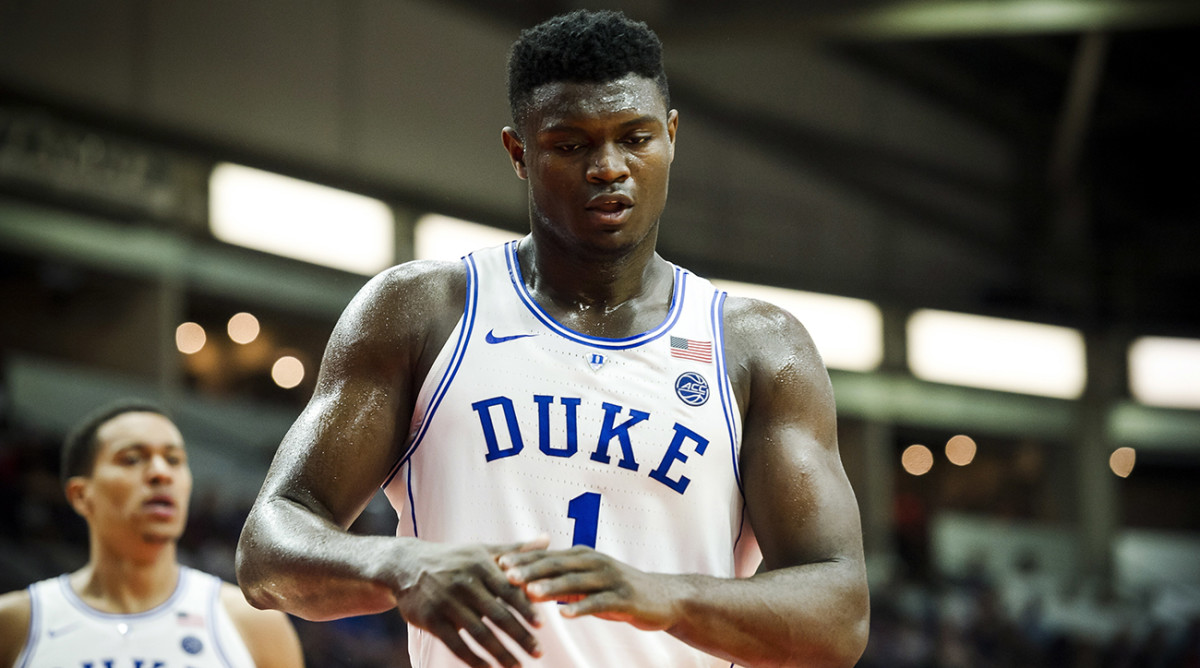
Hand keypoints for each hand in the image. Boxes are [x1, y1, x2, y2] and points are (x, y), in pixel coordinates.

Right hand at [394, 536, 549, 667]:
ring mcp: (446, 602)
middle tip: (538, 652)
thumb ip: (516, 550)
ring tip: (518, 666)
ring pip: (479, 633)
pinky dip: (474, 659)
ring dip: (500, 653)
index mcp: (480, 565)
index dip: (525, 607)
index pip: (508, 590)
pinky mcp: (431, 620)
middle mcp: (464, 583)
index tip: (541, 625)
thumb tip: (548, 540)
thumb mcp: (482, 550)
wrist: (406, 566)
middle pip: (497, 614)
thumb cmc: (454, 560)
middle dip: (519, 636)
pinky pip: (456, 644)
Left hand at [498, 546, 680, 631]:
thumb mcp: (588, 583)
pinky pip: (599, 602)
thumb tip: (526, 583)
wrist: (663, 598)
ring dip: (551, 587)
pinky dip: (581, 607)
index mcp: (583, 556)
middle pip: (557, 564)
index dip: (522, 559)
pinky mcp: (624, 597)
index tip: (496, 563)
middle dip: (530, 569)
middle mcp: (595, 562)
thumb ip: (561, 581)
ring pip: (575, 582)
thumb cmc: (618, 591)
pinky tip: (565, 615)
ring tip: (529, 593)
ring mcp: (610, 579)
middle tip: (505, 575)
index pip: (547, 556)